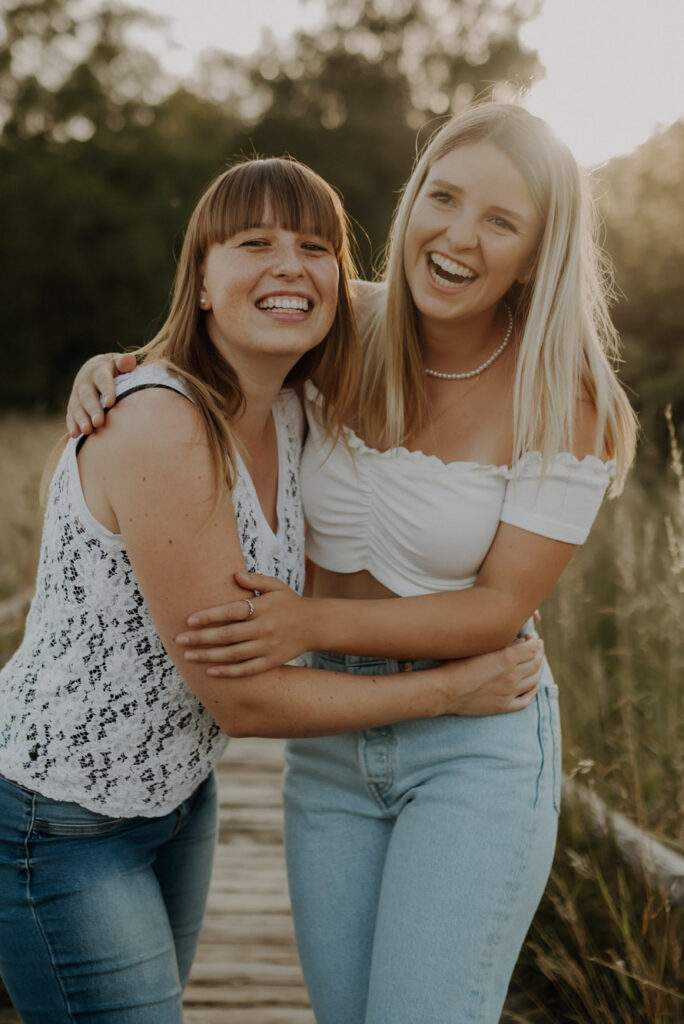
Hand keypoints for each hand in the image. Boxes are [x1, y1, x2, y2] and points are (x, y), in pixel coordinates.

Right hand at [66, 352, 136, 436]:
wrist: (93, 370)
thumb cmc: (114, 369)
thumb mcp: (119, 363)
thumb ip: (125, 363)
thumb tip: (130, 360)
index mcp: (99, 371)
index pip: (103, 380)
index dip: (107, 390)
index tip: (111, 402)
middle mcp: (85, 382)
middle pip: (88, 396)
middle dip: (93, 409)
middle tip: (99, 422)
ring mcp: (77, 394)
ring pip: (77, 407)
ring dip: (81, 419)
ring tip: (87, 431)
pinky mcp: (72, 405)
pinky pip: (70, 414)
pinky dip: (72, 424)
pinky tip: (75, 435)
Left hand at [175, 572, 311, 675]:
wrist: (315, 625)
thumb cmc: (290, 603)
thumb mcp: (276, 586)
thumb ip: (255, 580)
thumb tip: (234, 575)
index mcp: (263, 607)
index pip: (231, 612)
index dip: (209, 616)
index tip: (189, 620)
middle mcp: (264, 628)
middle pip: (228, 635)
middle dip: (201, 638)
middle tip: (179, 640)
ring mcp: (267, 647)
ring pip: (233, 654)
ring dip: (209, 656)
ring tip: (188, 657)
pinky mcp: (271, 661)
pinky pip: (247, 669)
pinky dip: (228, 672)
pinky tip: (211, 672)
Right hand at [441, 636, 544, 716]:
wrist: (446, 690)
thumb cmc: (457, 665)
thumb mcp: (480, 648)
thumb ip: (502, 644)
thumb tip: (520, 642)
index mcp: (507, 659)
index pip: (532, 649)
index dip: (535, 642)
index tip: (531, 638)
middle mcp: (512, 676)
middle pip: (536, 663)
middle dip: (539, 653)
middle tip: (537, 648)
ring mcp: (510, 693)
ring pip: (534, 681)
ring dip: (539, 670)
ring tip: (537, 664)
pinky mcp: (504, 706)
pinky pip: (526, 701)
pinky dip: (533, 693)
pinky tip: (533, 688)